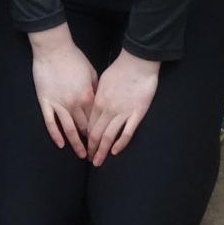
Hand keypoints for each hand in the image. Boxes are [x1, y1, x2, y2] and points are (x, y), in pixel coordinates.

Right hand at [28, 25, 96, 157]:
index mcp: (88, 96)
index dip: (99, 132)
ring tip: (80, 155)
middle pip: (84, 127)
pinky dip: (56, 135)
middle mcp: (75, 103)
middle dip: (90, 142)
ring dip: (75, 144)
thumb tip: (99, 102)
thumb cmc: (74, 57)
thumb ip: (96, 89)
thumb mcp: (91, 72)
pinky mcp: (46, 102)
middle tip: (94, 154)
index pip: (96, 120)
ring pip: (69, 129)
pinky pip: (51, 122)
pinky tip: (60, 144)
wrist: (53, 48)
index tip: (103, 142)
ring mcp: (59, 104)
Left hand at [85, 50, 158, 165]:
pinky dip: (120, 144)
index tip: (85, 146)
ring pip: (109, 136)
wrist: (138, 62)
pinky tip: (115, 152)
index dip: (86, 138)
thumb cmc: (120, 69)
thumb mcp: (103, 81)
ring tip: (98, 161)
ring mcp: (123, 112)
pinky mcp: (137, 113)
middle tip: (90, 160)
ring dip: (102, 151)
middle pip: (96, 134)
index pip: (89, 124)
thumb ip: (98, 95)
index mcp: (98, 101)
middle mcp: (108, 109)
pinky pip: (127, 132)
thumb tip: (93, 105)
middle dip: (92, 149)